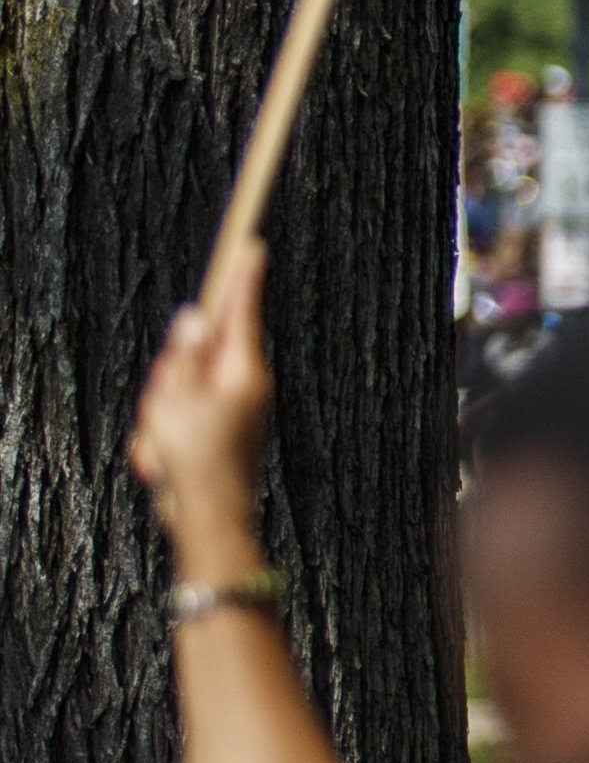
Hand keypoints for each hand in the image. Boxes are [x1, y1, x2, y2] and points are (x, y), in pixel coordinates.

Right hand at [128, 238, 274, 574]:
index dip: (242, 279)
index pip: (240, 313)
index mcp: (243, 372)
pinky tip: (163, 460)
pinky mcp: (221, 431)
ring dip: (162, 412)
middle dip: (170, 376)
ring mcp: (236, 410)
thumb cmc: (194, 457)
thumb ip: (183, 356)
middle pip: (199, 354)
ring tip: (162, 441)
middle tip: (160, 406)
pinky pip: (181, 420)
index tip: (253, 246)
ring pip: (183, 390)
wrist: (207, 517)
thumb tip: (194, 318)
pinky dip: (164, 436)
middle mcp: (246, 386)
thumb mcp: (176, 399)